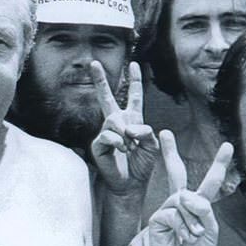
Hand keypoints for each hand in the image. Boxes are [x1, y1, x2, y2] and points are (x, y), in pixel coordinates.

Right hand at [91, 61, 159, 193]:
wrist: (131, 183)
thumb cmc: (141, 164)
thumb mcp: (152, 145)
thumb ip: (145, 131)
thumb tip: (128, 127)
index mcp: (132, 119)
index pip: (134, 96)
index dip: (135, 80)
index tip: (135, 64)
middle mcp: (117, 122)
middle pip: (107, 97)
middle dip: (100, 80)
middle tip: (93, 63)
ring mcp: (106, 132)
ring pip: (113, 120)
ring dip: (125, 134)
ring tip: (129, 147)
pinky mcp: (98, 144)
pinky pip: (108, 135)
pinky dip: (119, 143)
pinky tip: (122, 151)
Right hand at [146, 130, 232, 245]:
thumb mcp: (211, 232)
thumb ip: (204, 211)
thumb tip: (187, 197)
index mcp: (200, 205)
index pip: (211, 181)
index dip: (219, 164)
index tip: (227, 145)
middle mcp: (182, 203)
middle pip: (177, 172)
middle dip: (170, 153)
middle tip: (165, 133)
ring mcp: (169, 208)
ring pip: (184, 199)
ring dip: (193, 220)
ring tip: (194, 237)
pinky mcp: (158, 218)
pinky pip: (175, 212)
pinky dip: (183, 226)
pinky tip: (183, 238)